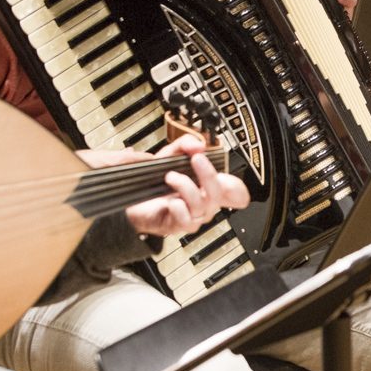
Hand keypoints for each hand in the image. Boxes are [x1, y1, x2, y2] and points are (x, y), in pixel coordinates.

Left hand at [107, 134, 250, 237]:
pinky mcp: (178, 225)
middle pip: (219, 193)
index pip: (236, 193)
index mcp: (208, 187)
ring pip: (201, 205)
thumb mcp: (171, 155)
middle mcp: (204, 203)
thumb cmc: (155, 182)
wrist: (133, 201)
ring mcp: (193, 216)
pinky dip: (178, 206)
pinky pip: (186, 219)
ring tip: (170, 176)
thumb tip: (198, 145)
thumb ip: (185, 145)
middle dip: (208, 173)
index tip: (223, 173)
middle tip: (196, 159)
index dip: (237, 187)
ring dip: (185, 185)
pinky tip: (169, 200)